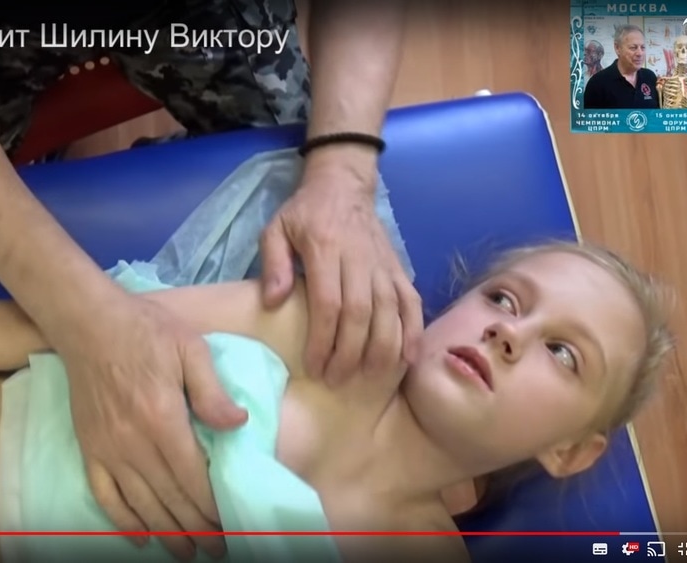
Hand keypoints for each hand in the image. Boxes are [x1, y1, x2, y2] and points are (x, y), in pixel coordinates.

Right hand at [60, 291, 246, 560]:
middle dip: (196, 529)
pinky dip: (122, 520)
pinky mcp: (89, 448)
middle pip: (169, 498)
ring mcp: (108, 449)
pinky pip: (105, 494)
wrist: (88, 323)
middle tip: (216, 550)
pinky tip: (139, 537)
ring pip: (140, 504)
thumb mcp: (190, 348)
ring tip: (185, 553)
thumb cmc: (146, 331)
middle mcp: (134, 442)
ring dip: (165, 533)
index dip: (211, 508)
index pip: (193, 478)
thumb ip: (212, 390)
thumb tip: (238, 425)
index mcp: (162, 419)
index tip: (229, 527)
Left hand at [259, 163, 422, 385]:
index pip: (328, 303)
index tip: (314, 366)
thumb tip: (273, 302)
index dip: (323, 340)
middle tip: (335, 380)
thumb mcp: (275, 229)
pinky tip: (407, 359)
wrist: (342, 185)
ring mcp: (383, 264)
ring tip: (367, 379)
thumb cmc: (304, 213)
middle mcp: (358, 259)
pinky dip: (413, 331)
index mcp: (325, 248)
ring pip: (389, 312)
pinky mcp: (398, 268)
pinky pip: (411, 302)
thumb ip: (273, 264)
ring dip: (381, 349)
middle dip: (349, 353)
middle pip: (360, 314)